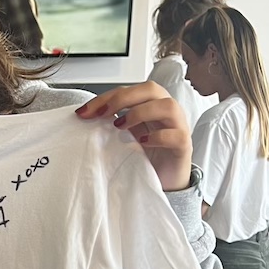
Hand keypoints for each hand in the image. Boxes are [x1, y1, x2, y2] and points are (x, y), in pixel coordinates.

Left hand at [76, 82, 192, 191]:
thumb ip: (110, 123)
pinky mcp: (183, 146)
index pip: (128, 90)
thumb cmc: (144, 155)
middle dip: (123, 98)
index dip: (105, 97)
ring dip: (141, 112)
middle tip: (103, 114)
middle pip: (151, 89)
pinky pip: (177, 134)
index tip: (84, 112)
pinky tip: (142, 142)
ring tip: (121, 126)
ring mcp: (178, 126)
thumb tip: (84, 117)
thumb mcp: (124, 135)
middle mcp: (165, 110)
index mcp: (149, 104)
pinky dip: (158, 136)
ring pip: (168, 106)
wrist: (163, 179)